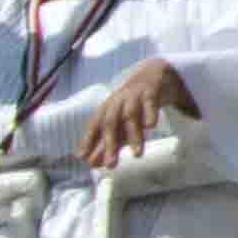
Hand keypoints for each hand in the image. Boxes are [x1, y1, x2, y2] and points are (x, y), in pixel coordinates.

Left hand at [79, 60, 197, 169]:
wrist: (154, 73)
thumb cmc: (132, 103)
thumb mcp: (119, 122)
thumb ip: (108, 142)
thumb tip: (92, 163)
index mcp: (106, 109)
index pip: (94, 126)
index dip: (88, 141)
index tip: (83, 158)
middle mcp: (117, 102)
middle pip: (110, 123)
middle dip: (110, 144)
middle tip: (111, 164)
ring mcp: (133, 95)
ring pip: (131, 115)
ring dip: (133, 135)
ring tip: (136, 154)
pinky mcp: (151, 91)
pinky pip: (149, 102)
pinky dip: (150, 113)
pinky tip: (151, 126)